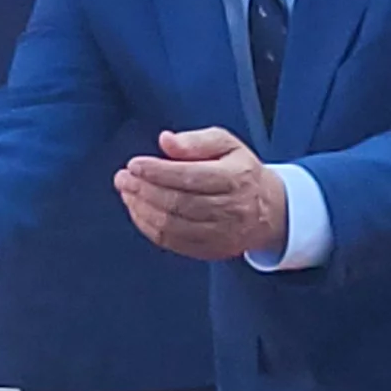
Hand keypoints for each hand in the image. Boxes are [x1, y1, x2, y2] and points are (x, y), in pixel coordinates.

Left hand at [114, 129, 290, 262]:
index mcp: (236, 178)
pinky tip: (137, 210)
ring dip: (142, 208)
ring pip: (173, 224)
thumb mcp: (225, 143)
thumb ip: (195, 140)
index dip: (157, 171)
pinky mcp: (211, 249)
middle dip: (144, 190)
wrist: (267, 210)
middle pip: (179, 202)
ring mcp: (221, 233)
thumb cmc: (239, 171)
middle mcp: (231, 208)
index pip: (190, 176)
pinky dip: (149, 226)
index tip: (134, 164)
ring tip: (126, 192)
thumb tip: (165, 141)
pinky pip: (172, 241)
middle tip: (122, 178)